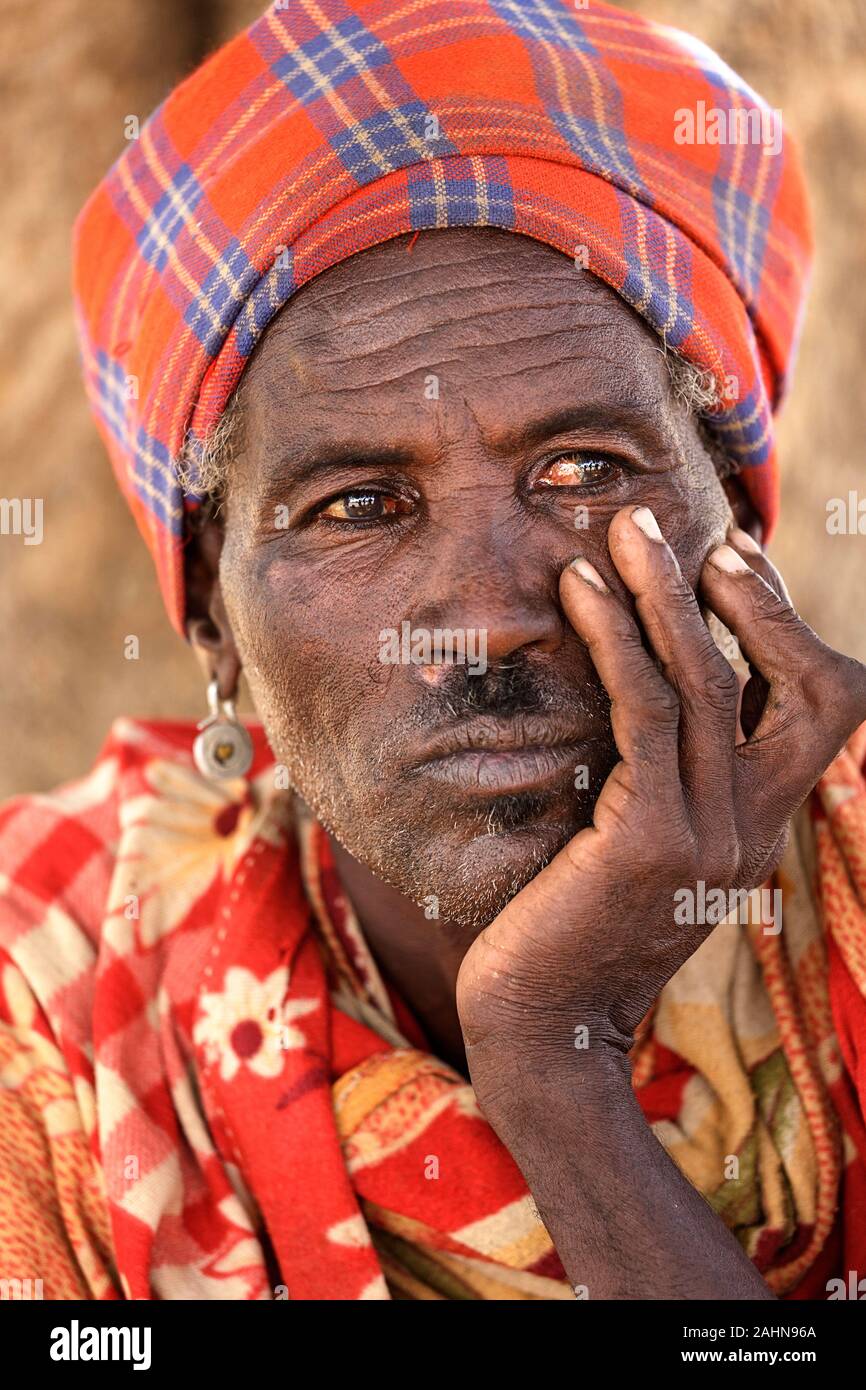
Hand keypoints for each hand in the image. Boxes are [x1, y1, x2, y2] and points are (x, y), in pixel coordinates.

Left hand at [456, 505, 865, 1110]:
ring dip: (668, 593)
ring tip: (624, 527)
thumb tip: (638, 690)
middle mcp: (755, 829)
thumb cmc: (569, 928)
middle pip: (812, 689)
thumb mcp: (637, 848)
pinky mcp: (651, 841)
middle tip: (693, 531)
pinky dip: (615, 639)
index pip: (819, 709)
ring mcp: (711, 838)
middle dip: (757, 599)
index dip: (784, 625)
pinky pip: (646, 713)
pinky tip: (577, 591)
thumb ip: (663, 782)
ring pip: (715, 684)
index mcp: (760, 825)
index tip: (732, 560)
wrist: (540, 1029)